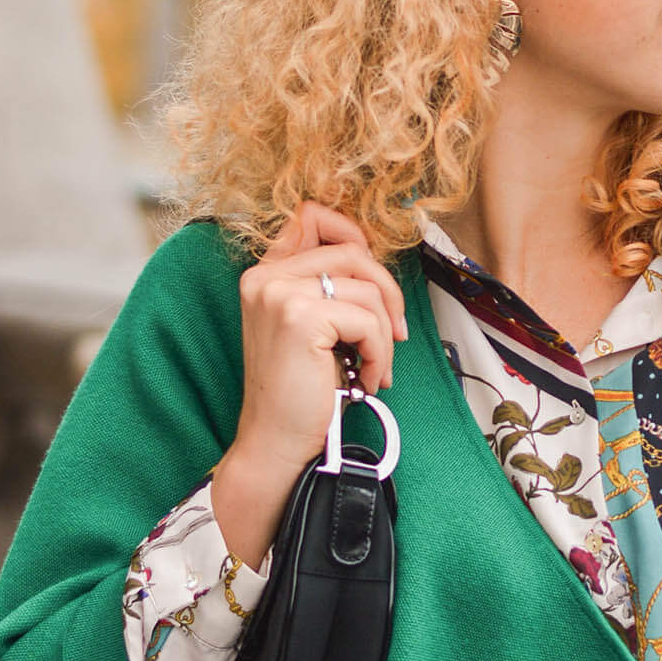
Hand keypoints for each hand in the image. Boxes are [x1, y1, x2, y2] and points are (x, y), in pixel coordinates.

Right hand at [211, 203, 407, 568]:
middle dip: (388, 293)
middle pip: (353, 251)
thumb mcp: (311, 330)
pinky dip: (381, 352)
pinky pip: (368, 320)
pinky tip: (369, 380)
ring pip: (367, 288)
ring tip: (375, 367)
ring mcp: (279, 294)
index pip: (311, 216)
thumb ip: (327, 290)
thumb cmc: (300, 393)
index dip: (353, 235)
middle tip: (396, 334)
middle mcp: (265, 277)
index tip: (373, 282)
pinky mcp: (300, 318)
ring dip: (386, 333)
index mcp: (264, 274)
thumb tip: (378, 269)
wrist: (276, 444)